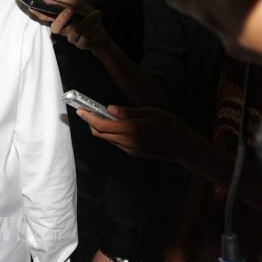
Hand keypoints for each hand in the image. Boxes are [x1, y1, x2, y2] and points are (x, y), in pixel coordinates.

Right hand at [32, 0, 109, 53]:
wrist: (102, 33)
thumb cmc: (86, 16)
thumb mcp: (76, 4)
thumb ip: (61, 1)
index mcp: (60, 19)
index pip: (45, 16)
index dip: (38, 13)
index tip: (32, 7)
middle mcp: (63, 29)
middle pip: (55, 28)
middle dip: (61, 18)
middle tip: (71, 10)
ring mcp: (71, 38)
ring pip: (74, 30)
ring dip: (86, 21)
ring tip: (95, 14)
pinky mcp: (81, 44)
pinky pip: (84, 37)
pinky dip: (92, 29)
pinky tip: (96, 26)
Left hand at [76, 105, 195, 161]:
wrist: (181, 145)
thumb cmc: (168, 124)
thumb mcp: (149, 112)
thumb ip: (127, 112)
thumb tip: (109, 108)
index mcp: (131, 129)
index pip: (102, 124)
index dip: (88, 117)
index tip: (80, 109)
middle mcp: (127, 141)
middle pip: (99, 133)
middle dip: (90, 122)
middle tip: (87, 111)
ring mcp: (129, 149)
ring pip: (106, 139)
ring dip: (99, 128)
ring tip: (99, 116)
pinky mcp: (132, 152)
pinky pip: (115, 142)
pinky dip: (109, 133)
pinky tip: (113, 125)